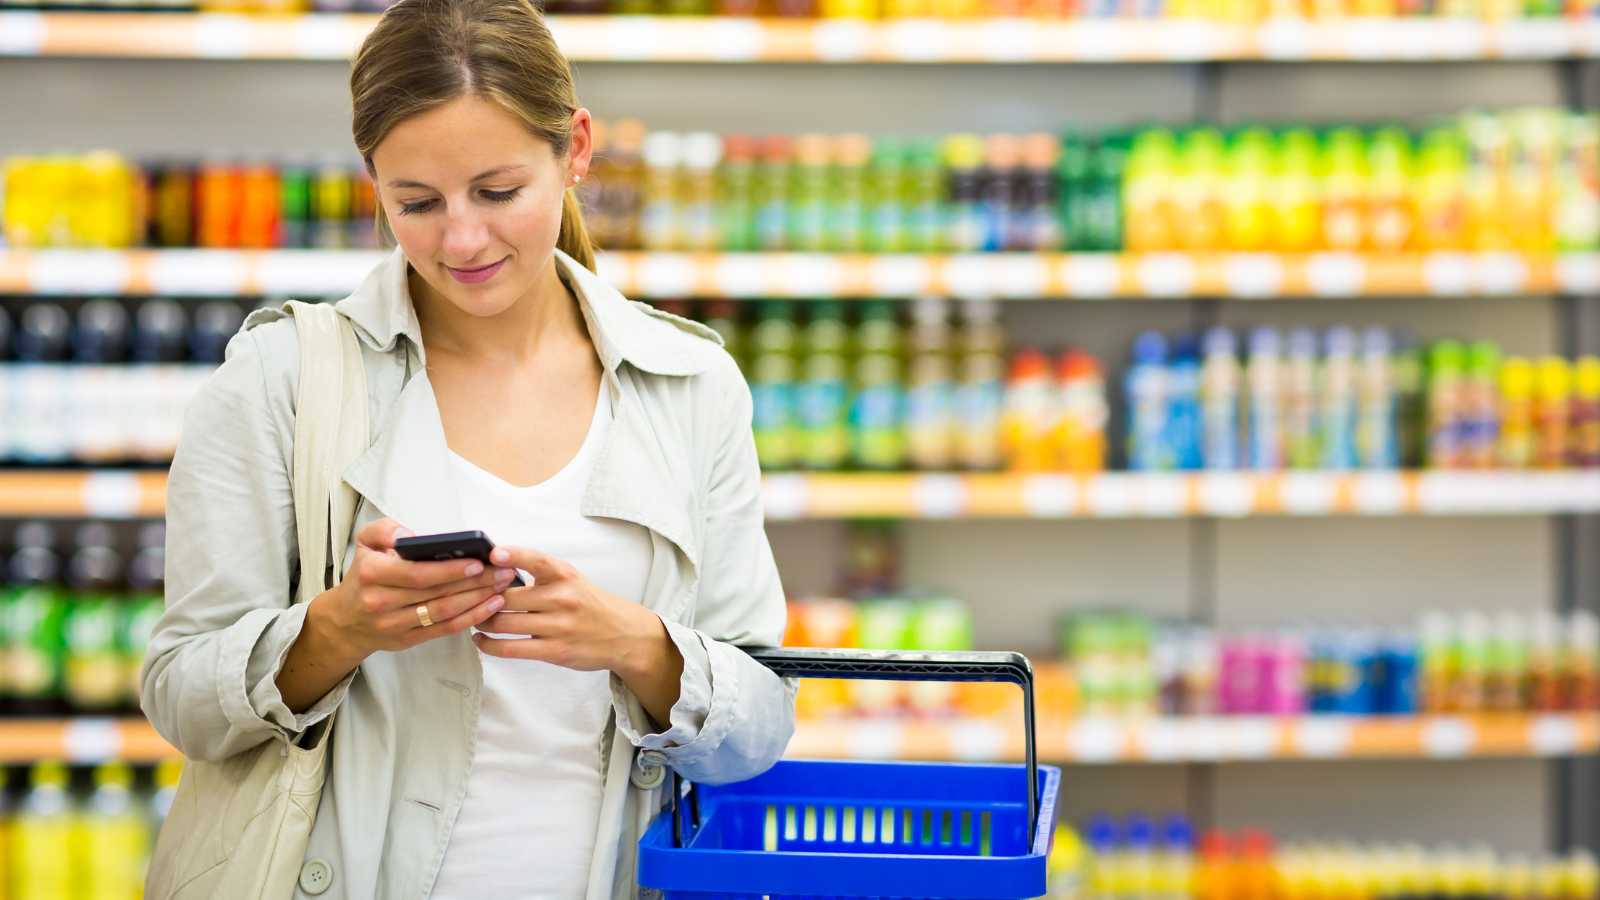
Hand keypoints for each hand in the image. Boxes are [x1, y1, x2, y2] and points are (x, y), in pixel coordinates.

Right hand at [315, 518, 518, 659]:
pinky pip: (444, 629)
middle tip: (503, 571)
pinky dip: (471, 618)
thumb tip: (410, 536)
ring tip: (502, 586)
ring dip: (478, 599)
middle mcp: (381, 602)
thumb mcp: (364, 543)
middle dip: (475, 582)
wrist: (345, 621)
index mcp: (372, 574)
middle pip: (436, 593)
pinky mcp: (407, 640)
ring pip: (444, 612)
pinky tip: (490, 605)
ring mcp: (394, 624)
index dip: (450, 570)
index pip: (417, 573)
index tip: (478, 562)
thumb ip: (384, 529)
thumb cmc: (363, 576)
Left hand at [473, 545, 662, 676]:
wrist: (622, 635)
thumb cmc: (589, 604)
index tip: (495, 554)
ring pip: (504, 623)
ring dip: (481, 621)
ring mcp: (558, 626)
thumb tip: (496, 570)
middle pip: (507, 596)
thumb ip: (540, 574)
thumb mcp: (571, 580)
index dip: (514, 555)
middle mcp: (562, 598)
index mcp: (565, 575)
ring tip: (473, 618)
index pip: (537, 560)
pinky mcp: (553, 651)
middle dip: (482, 597)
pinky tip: (481, 640)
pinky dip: (489, 645)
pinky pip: (511, 648)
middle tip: (468, 597)